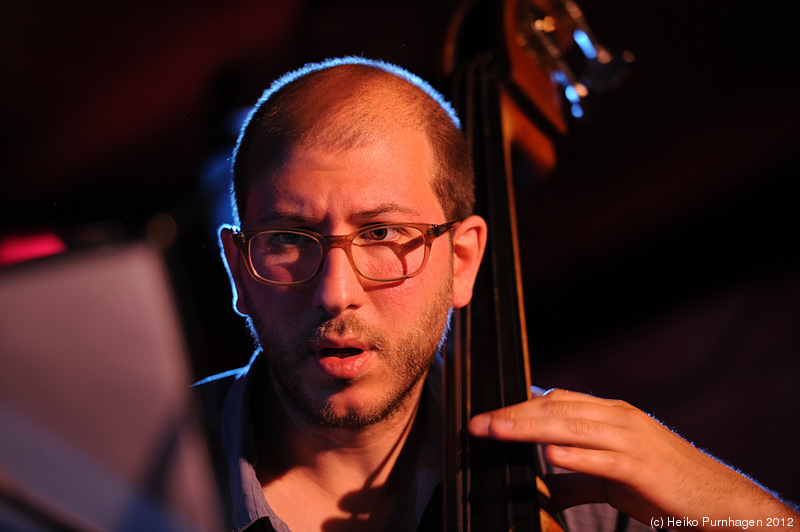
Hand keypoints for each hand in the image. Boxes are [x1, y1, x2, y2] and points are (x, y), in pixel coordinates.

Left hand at [468, 388, 798, 529]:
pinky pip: (604, 459)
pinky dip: (577, 455)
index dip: (519, 406)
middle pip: (557, 408)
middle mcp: (619, 418)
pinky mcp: (643, 468)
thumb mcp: (613, 475)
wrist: (718, 500)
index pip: (556, 401)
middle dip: (514, 414)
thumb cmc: (664, 484)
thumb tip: (543, 484)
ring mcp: (632, 440)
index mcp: (611, 413)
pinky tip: (551, 455)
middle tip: (478, 422)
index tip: (486, 416)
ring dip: (530, 428)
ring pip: (572, 427)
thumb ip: (577, 476)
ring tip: (497, 431)